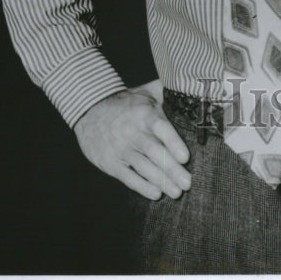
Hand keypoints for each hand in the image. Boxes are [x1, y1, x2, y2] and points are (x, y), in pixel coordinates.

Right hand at [74, 79, 190, 199]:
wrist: (90, 110)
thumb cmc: (126, 102)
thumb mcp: (146, 92)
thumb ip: (167, 91)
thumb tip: (190, 85)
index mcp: (145, 114)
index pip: (161, 129)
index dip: (173, 143)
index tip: (185, 157)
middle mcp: (133, 132)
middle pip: (154, 152)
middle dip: (172, 169)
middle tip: (187, 184)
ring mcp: (121, 149)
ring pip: (143, 167)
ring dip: (161, 181)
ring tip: (176, 193)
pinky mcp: (111, 162)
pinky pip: (128, 177)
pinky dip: (142, 186)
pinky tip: (156, 193)